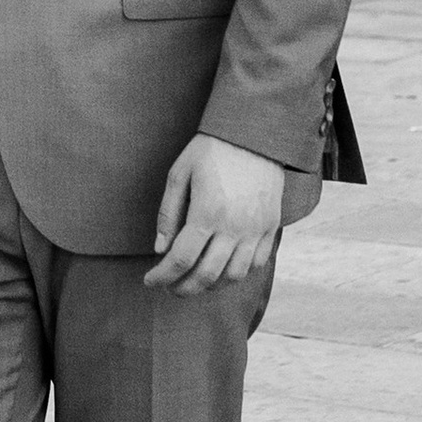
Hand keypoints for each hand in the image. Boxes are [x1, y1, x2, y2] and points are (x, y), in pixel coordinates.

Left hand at [145, 134, 282, 294]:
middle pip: (207, 276)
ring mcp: (257, 228)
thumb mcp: (179, 174)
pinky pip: (256, 263)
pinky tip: (221, 269)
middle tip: (169, 287)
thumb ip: (168, 214)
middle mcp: (235, 226)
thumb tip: (160, 249)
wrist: (254, 133)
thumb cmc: (211, 150)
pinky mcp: (271, 226)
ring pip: (234, 276)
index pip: (181, 260)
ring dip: (211, 286)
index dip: (162, 277)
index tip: (150, 280)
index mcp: (208, 212)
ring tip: (194, 280)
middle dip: (183, 288)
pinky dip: (237, 274)